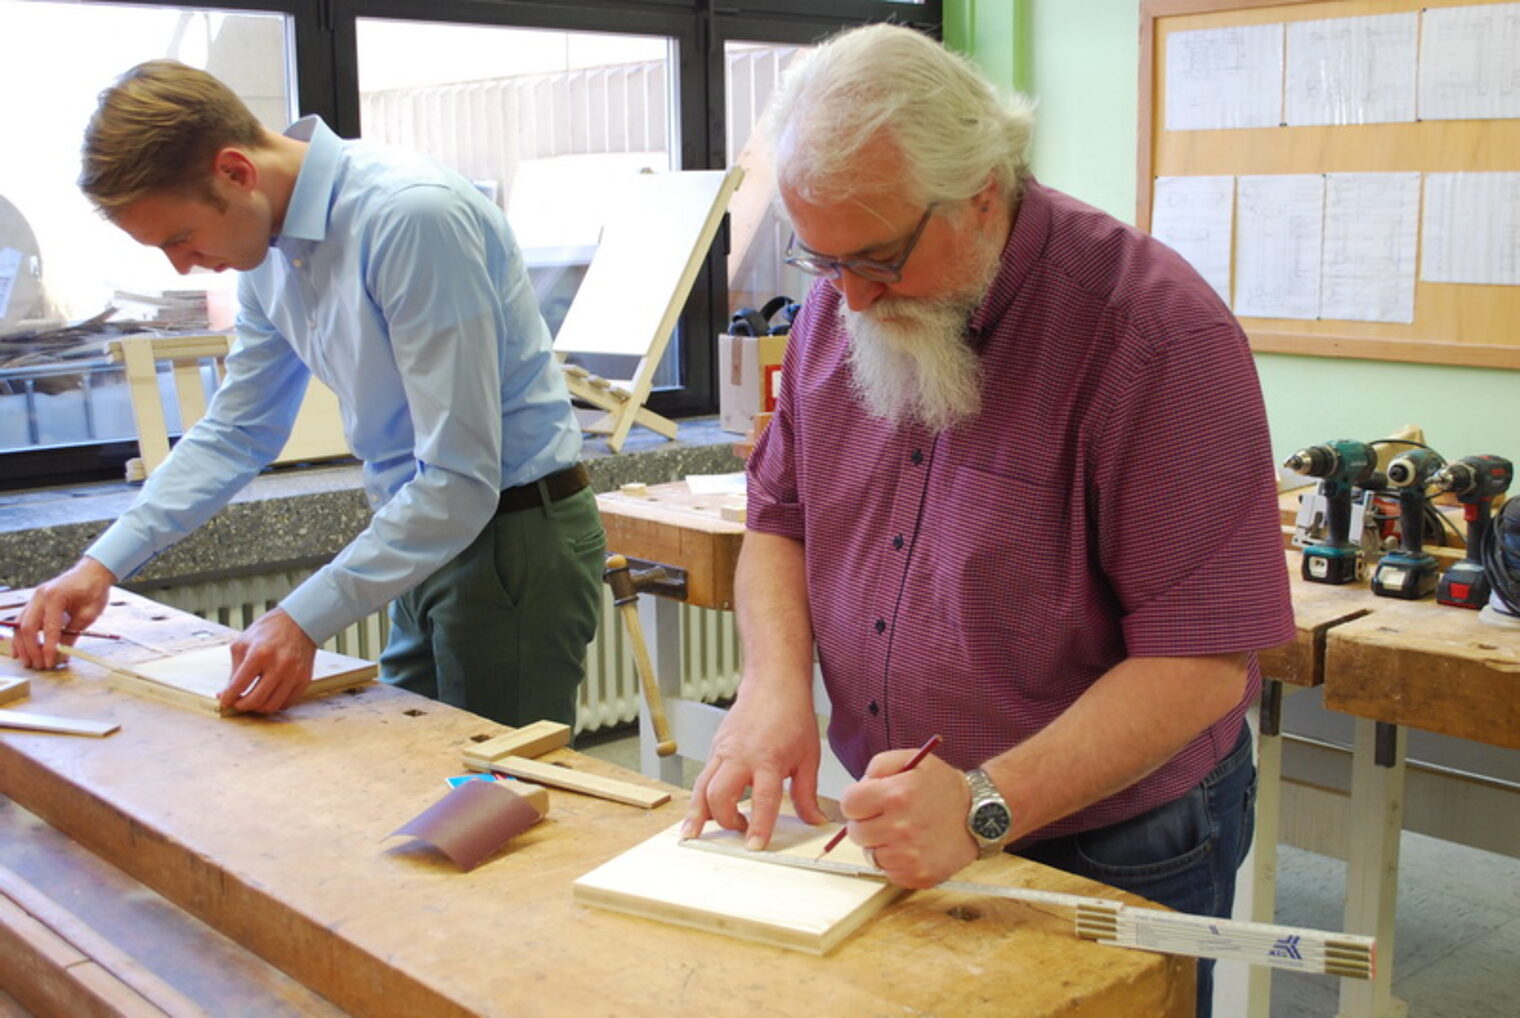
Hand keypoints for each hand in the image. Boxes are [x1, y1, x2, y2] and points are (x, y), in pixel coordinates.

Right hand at [8, 557, 115, 669]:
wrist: (92, 571)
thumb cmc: (93, 590)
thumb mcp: (88, 614)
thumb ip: (73, 634)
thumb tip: (62, 655)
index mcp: (55, 597)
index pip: (49, 628)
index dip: (48, 648)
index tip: (51, 662)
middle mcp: (40, 596)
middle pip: (28, 627)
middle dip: (31, 650)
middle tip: (39, 666)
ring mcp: (34, 598)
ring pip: (20, 625)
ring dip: (22, 645)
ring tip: (28, 662)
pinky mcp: (34, 602)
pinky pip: (22, 620)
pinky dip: (20, 636)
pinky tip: (20, 650)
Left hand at [220, 608, 317, 713]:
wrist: (299, 621)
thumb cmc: (268, 631)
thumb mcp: (243, 644)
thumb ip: (234, 671)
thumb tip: (225, 694)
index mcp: (259, 654)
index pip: (238, 686)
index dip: (227, 698)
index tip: (224, 701)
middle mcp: (279, 665)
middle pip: (255, 700)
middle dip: (241, 706)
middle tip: (237, 703)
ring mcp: (294, 674)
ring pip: (272, 706)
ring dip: (258, 708)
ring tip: (252, 700)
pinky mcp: (304, 679)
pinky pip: (286, 702)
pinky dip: (274, 704)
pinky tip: (268, 696)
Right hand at [682, 682, 828, 848]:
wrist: (773, 685)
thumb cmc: (792, 716)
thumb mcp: (808, 757)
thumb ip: (807, 794)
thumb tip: (815, 821)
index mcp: (769, 759)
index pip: (762, 800)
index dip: (758, 826)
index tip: (755, 846)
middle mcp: (741, 756)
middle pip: (720, 795)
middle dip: (725, 821)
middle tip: (739, 832)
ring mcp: (723, 751)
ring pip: (701, 787)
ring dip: (697, 814)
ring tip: (693, 835)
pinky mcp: (715, 749)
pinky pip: (702, 777)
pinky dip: (699, 797)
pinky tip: (699, 813)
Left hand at [838, 749, 977, 888]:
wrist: (980, 816)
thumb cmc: (945, 789)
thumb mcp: (914, 760)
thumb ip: (880, 764)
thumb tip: (860, 784)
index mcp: (896, 795)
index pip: (848, 804)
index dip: (857, 801)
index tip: (867, 801)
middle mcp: (900, 827)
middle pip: (855, 832)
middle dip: (866, 822)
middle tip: (886, 817)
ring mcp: (908, 856)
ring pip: (869, 854)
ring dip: (880, 844)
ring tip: (902, 832)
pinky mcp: (917, 875)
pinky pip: (887, 871)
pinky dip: (895, 861)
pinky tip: (911, 847)